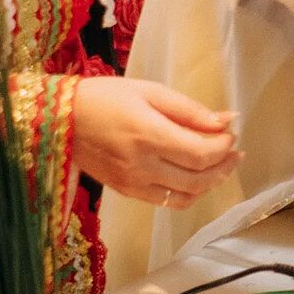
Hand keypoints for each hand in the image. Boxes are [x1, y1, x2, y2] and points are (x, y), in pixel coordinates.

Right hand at [74, 77, 240, 208]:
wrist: (59, 121)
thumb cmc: (104, 97)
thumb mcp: (149, 91)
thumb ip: (189, 110)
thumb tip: (225, 121)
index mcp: (148, 134)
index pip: (201, 153)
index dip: (224, 147)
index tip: (231, 133)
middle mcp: (142, 165)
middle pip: (198, 178)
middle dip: (224, 165)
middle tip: (234, 151)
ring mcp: (133, 184)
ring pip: (186, 196)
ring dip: (211, 183)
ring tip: (221, 165)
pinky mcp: (127, 192)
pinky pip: (167, 202)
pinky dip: (189, 193)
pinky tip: (195, 178)